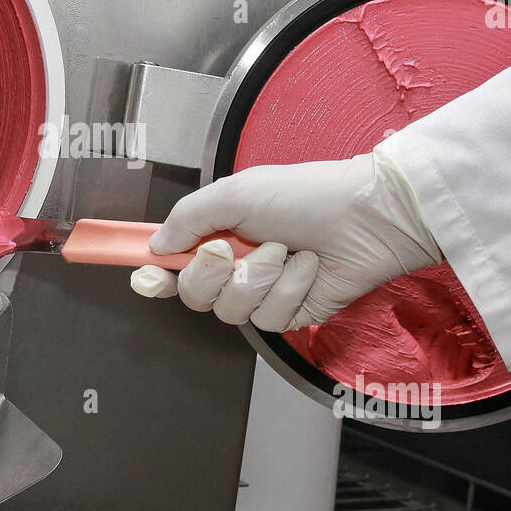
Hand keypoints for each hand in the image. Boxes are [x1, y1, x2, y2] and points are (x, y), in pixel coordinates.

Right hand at [130, 152, 441, 330]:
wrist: (366, 215)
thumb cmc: (305, 195)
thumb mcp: (236, 192)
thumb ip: (188, 218)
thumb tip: (157, 245)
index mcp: (219, 234)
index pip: (174, 263)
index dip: (154, 273)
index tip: (144, 276)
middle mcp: (237, 266)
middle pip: (195, 295)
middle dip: (211, 274)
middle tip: (230, 250)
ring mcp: (264, 292)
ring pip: (231, 310)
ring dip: (258, 278)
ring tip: (286, 250)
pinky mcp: (292, 313)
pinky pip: (270, 318)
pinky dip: (289, 290)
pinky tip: (308, 268)